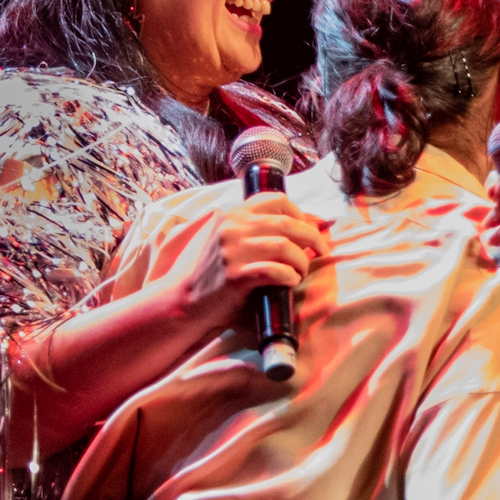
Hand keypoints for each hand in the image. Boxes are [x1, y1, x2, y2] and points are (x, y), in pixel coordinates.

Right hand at [160, 192, 330, 330]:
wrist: (177, 299)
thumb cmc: (203, 272)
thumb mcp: (218, 236)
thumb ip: (245, 226)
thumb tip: (290, 223)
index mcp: (230, 214)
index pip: (275, 200)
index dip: (299, 213)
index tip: (308, 227)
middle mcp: (232, 227)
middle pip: (288, 223)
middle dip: (312, 237)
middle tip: (321, 250)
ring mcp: (233, 251)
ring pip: (286, 247)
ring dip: (302, 261)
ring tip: (302, 271)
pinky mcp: (236, 276)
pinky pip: (277, 271)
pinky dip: (290, 277)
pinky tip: (291, 282)